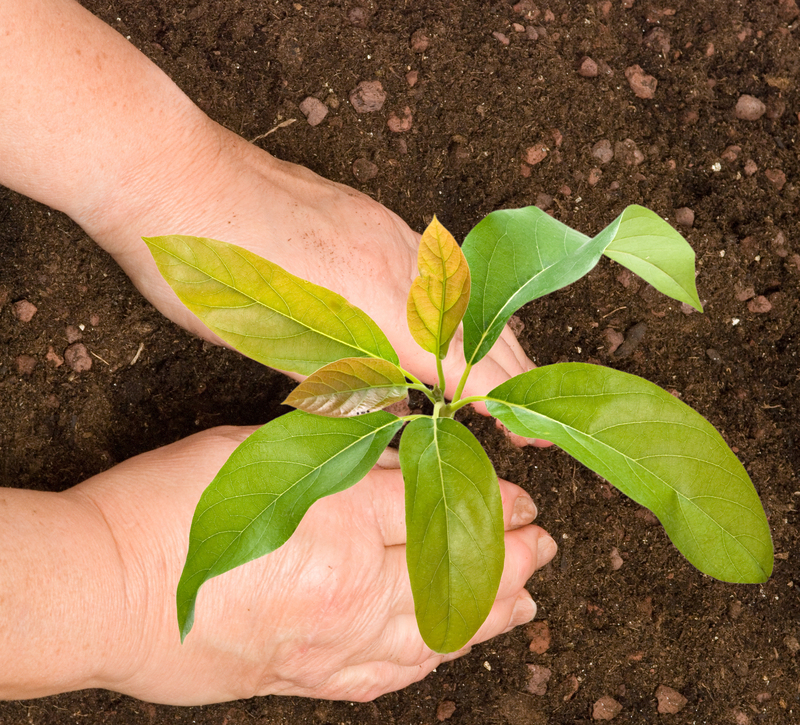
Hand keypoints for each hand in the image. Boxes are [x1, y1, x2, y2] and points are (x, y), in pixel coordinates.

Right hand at [73, 426, 556, 704]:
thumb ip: (341, 462)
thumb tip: (404, 462)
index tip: (524, 502)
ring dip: (490, 616)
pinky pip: (387, 676)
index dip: (493, 504)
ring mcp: (330, 645)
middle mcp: (350, 592)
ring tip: (527, 603)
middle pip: (455, 576)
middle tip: (548, 547)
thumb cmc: (168, 507)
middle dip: (514, 560)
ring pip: (434, 635)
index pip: (441, 509)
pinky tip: (454, 650)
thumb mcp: (260, 455)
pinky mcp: (303, 678)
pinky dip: (431, 660)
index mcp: (341, 524)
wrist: (100, 590)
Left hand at [84, 126, 548, 443]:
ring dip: (483, 335)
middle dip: (506, 371)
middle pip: (473, 323)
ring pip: (457, 291)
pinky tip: (445, 316)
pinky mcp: (369, 212)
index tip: (525, 431)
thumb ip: (336, 373)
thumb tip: (382, 404)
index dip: (496, 400)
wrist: (175, 173)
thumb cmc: (207, 269)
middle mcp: (395, 259)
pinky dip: (451, 300)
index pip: (457, 361)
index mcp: (374, 299)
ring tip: (495, 372)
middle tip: (521, 412)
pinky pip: (431, 264)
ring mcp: (385, 228)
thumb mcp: (269, 344)